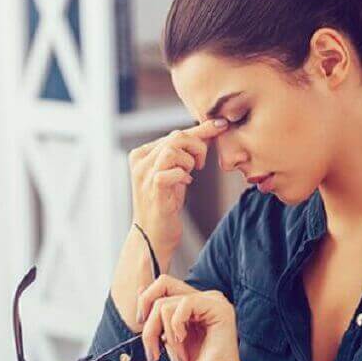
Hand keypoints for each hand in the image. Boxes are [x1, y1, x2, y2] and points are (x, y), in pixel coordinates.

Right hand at [128, 118, 228, 254]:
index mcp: (142, 154)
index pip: (174, 134)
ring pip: (174, 149)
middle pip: (176, 137)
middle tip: (200, 165)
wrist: (153, 235)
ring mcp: (144, 174)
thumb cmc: (166, 203)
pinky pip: (174, 170)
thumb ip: (185, 152)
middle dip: (197, 148)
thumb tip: (210, 130)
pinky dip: (184, 175)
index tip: (221, 125)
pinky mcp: (154, 188)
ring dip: (189, 161)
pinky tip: (184, 183)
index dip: (200, 131)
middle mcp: (140, 161)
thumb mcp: (175, 172)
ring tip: (189, 175)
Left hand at [138, 275, 243, 360]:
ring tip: (177, 352)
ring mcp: (213, 301)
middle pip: (162, 285)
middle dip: (149, 318)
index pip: (163, 285)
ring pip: (166, 302)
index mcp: (194, 304)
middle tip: (152, 343)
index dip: (145, 302)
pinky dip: (176, 327)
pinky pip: (184, 304)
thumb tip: (140, 290)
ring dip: (163, 333)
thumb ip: (158, 316)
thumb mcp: (168, 338)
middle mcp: (204, 298)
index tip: (143, 327)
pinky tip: (184, 341)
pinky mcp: (219, 308)